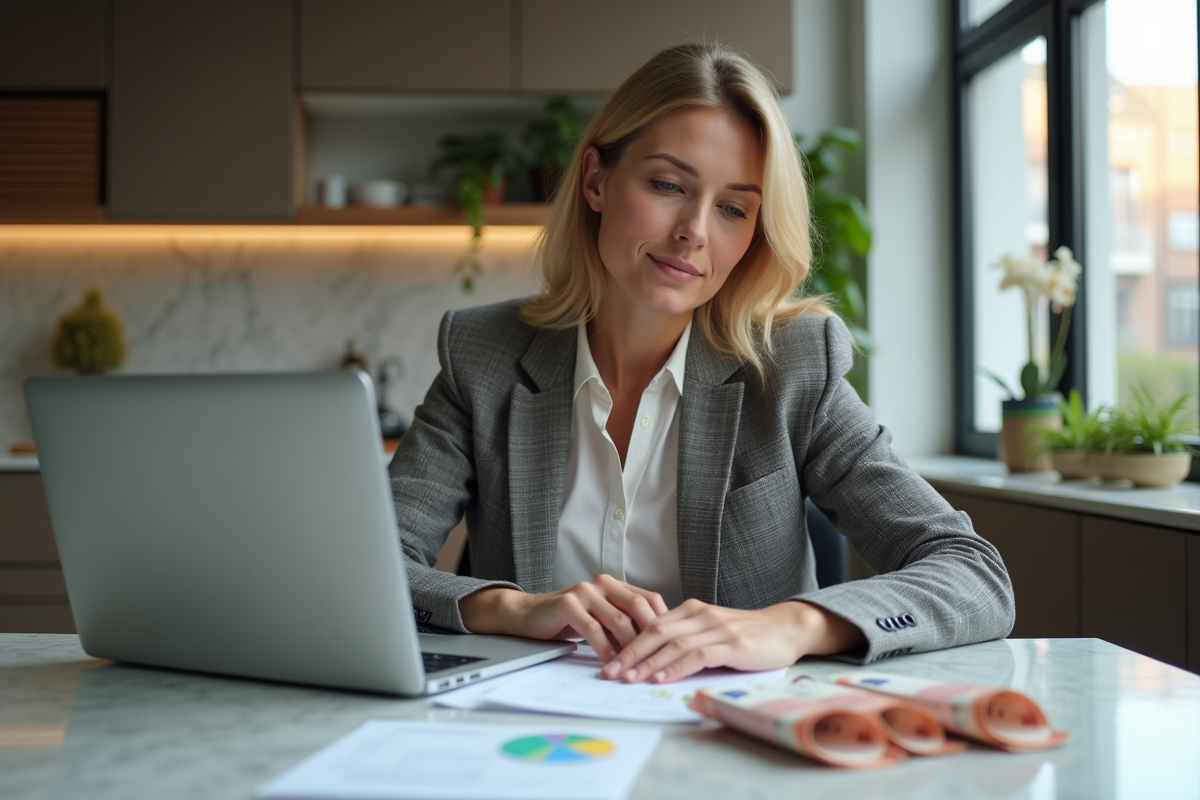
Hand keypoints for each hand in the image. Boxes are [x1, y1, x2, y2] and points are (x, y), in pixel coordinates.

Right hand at [458, 574, 668, 661]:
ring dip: (630, 648)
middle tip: (660, 661)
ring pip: (618, 620)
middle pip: (639, 608)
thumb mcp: (602, 618)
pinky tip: (609, 663)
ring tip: (637, 668)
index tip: (672, 647)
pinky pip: (592, 629)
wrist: (528, 614)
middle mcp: (603, 583)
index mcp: (616, 585)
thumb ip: (626, 623)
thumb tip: (658, 646)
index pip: (650, 600)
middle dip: (651, 637)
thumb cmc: (570, 620)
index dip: (664, 623)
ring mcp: (585, 591)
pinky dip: (604, 649)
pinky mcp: (567, 603)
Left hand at [598, 599, 865, 683]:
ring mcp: (717, 629)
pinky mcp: (732, 645)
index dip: (627, 642)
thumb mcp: (711, 630)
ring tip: (627, 678)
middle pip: (655, 632)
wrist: (786, 628)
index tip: (608, 660)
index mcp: (691, 610)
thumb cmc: (747, 634)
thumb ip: (686, 638)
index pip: (651, 624)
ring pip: (673, 644)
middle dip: (629, 653)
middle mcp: (700, 615)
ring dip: (648, 662)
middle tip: (608, 672)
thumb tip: (653, 658)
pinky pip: (698, 655)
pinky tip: (661, 677)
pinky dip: (676, 667)